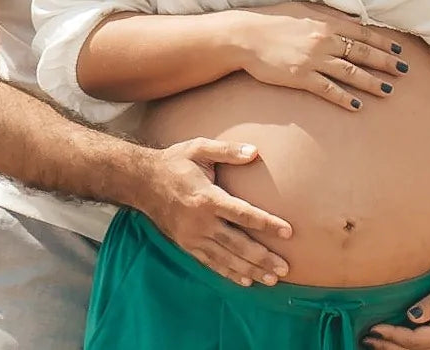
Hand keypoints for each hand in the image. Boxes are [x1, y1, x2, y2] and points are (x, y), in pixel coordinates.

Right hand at [134, 137, 293, 286]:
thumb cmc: (174, 163)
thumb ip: (227, 150)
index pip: (243, 214)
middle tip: (285, 268)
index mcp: (207, 198)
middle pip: (237, 244)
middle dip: (262, 257)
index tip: (288, 232)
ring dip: (250, 270)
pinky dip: (228, 273)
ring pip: (226, 258)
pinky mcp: (186, 245)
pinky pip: (210, 263)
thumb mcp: (198, 148)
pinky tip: (245, 281)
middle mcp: (201, 222)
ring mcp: (193, 237)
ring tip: (272, 279)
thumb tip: (254, 151)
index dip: (266, 224)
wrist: (142, 182)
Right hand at [234, 2, 411, 110]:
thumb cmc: (273, 19)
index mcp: (327, 22)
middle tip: (404, 71)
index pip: (363, 33)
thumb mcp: (304, 8)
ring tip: (388, 91)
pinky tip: (357, 105)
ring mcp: (313, 59)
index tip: (399, 50)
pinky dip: (344, 97)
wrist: (245, 35)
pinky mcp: (301, 77)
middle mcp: (324, 40)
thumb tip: (352, 19)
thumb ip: (329, 14)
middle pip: (363, 53)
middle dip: (386, 63)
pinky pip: (328, 89)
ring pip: (351, 72)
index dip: (383, 42)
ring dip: (372, 83)